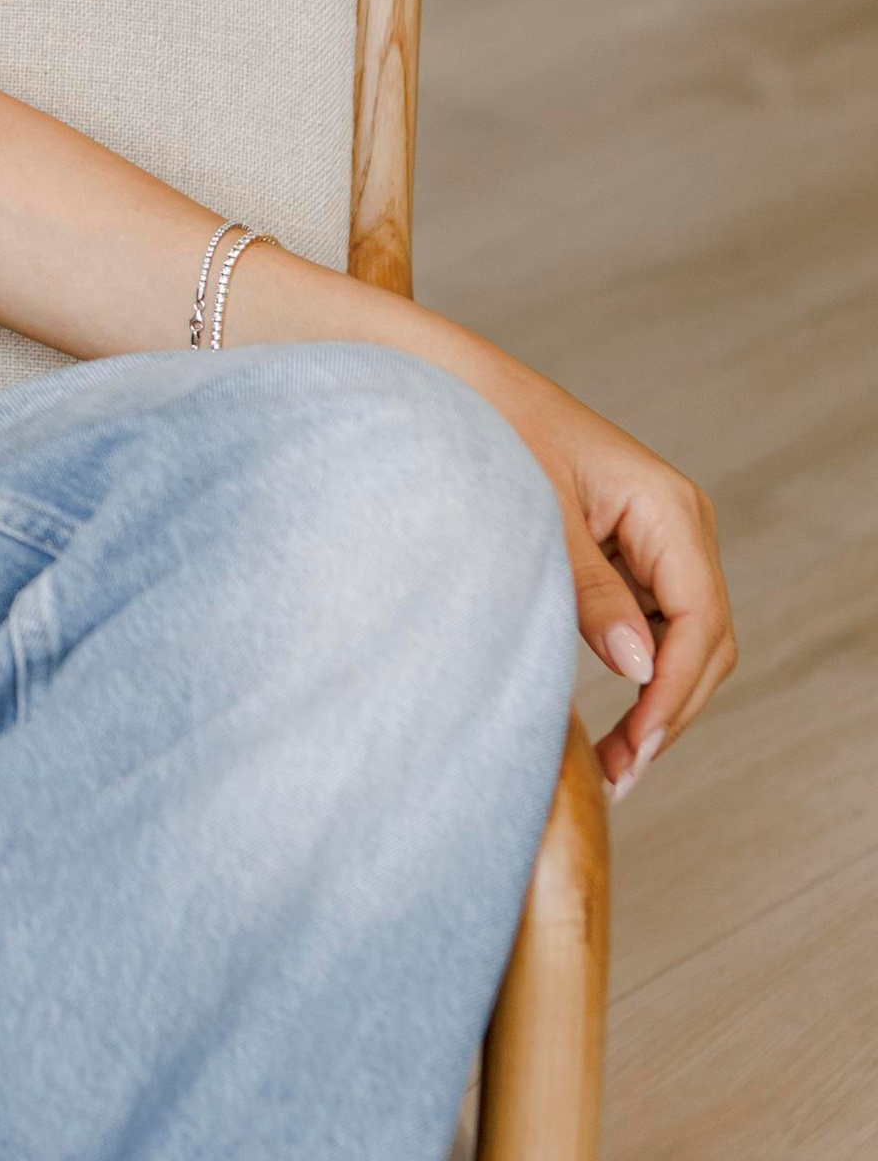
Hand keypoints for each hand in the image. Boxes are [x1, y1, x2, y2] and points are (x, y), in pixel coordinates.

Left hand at [475, 350, 734, 795]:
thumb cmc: (492, 430)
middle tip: (621, 777)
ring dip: (657, 701)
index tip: (636, 749)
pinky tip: (606, 717)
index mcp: (669, 507)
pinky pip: (653, 624)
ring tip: (613, 764)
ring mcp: (657, 539)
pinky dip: (637, 673)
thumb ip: (588, 591)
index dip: (674, 694)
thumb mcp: (538, 516)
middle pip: (706, 641)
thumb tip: (638, 667)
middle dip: (671, 711)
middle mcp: (677, 523)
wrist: (454, 383)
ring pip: (685, 641)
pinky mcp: (628, 553)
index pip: (701, 620)